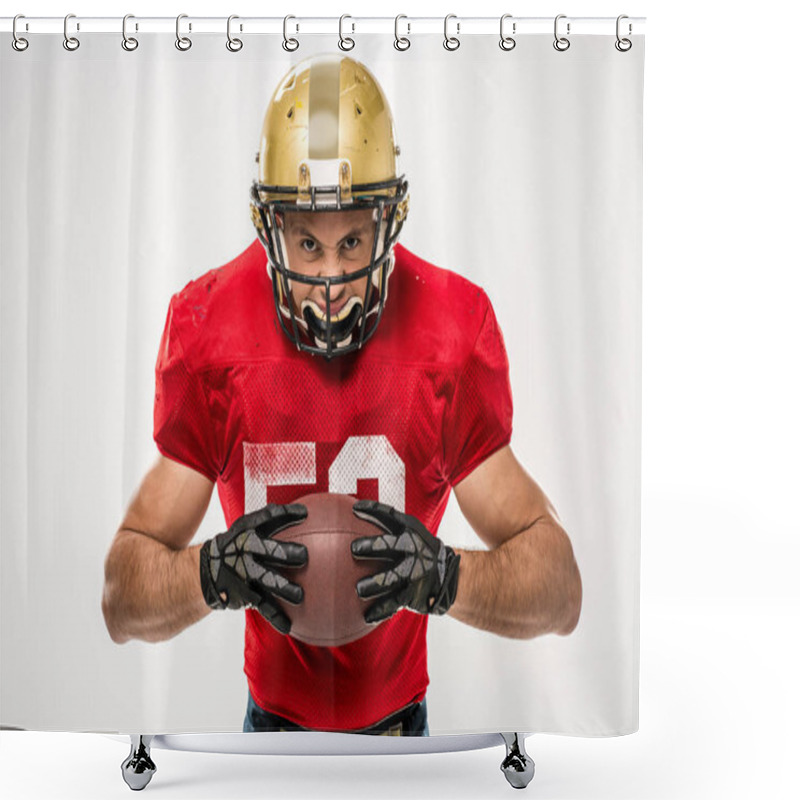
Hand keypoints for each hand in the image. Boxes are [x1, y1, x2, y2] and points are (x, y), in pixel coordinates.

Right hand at [199, 503, 307, 634]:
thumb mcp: (247, 528)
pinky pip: (263, 607)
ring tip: (300, 595)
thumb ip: (270, 519)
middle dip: (284, 552)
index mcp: (247, 530)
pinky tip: (289, 626)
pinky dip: (276, 617)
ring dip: (283, 588)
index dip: (285, 514)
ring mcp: (243, 573)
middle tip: (304, 556)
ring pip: (266, 580)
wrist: (207, 570)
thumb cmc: (238, 545)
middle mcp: (244, 550)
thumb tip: (306, 510)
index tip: (305, 513)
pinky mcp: (244, 594)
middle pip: (266, 550)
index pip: (267, 518)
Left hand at [350, 500, 459, 623]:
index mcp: (410, 532)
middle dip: (373, 546)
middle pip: (392, 546)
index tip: (354, 508)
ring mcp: (415, 572)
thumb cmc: (418, 550)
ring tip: (359, 590)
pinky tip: (366, 616)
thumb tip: (349, 515)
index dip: (373, 510)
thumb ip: (385, 525)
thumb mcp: (410, 534)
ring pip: (392, 578)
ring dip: (375, 584)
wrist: (448, 575)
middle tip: (354, 549)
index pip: (391, 516)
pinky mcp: (414, 594)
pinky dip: (380, 610)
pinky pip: (394, 603)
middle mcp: (414, 550)